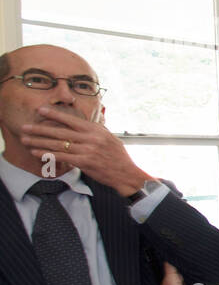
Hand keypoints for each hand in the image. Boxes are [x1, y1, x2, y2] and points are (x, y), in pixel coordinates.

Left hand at [21, 106, 151, 195]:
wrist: (127, 174)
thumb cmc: (118, 156)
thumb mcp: (109, 138)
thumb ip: (95, 130)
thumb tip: (82, 123)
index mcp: (96, 130)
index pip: (71, 120)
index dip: (54, 114)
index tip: (41, 110)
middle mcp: (91, 138)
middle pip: (60, 132)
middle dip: (40, 129)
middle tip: (25, 127)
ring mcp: (87, 150)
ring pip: (58, 144)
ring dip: (39, 142)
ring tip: (26, 140)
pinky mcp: (84, 163)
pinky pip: (62, 157)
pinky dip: (47, 154)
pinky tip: (37, 152)